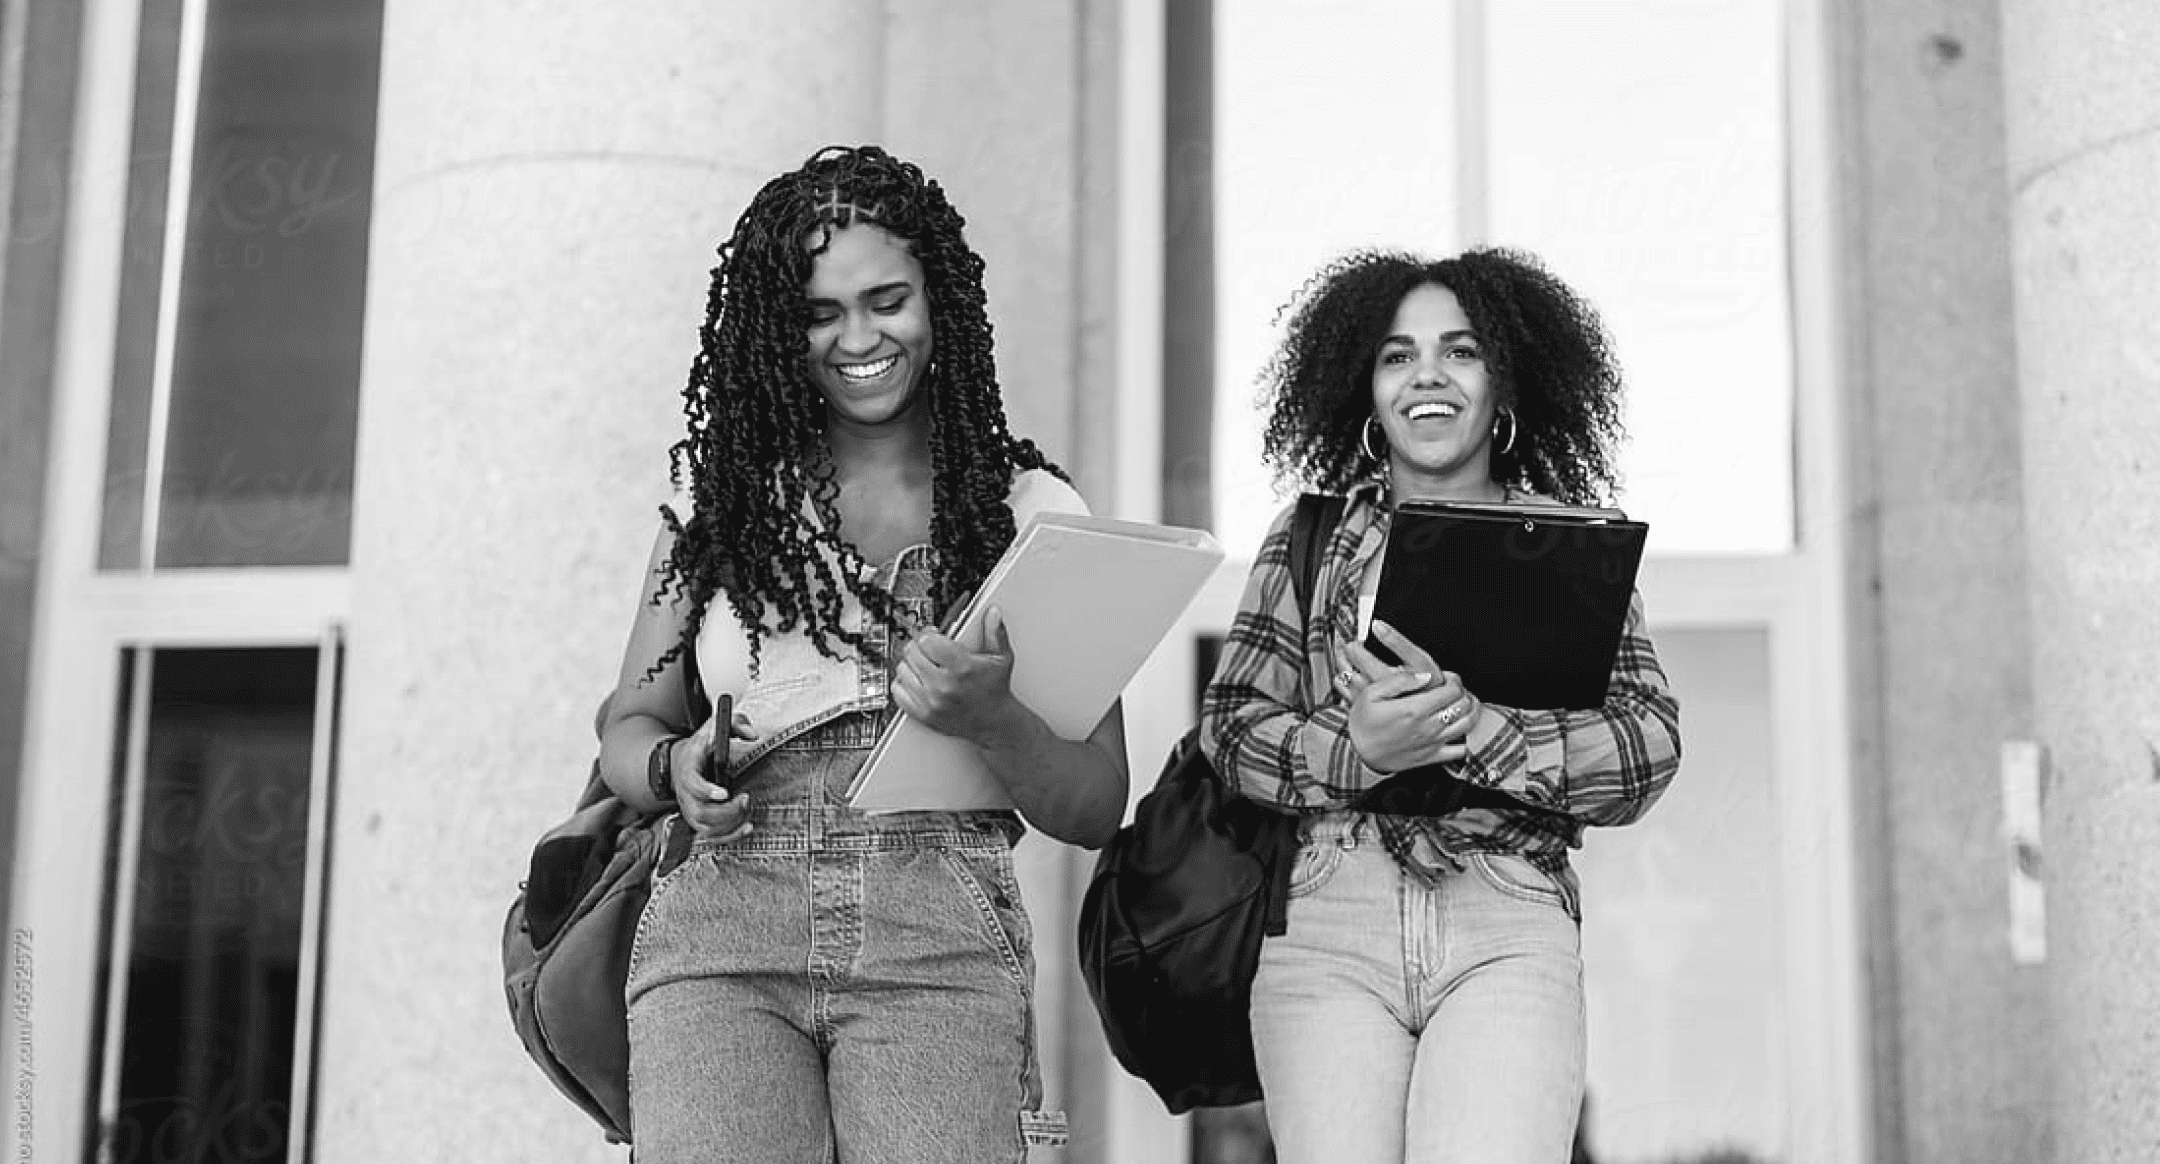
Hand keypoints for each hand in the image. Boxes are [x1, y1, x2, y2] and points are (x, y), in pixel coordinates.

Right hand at [671, 705, 759, 838]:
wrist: (680, 762)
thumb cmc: (702, 745)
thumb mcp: (715, 725)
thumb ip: (735, 722)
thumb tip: (752, 734)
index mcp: (688, 769)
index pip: (692, 784)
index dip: (707, 791)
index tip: (725, 793)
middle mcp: (686, 794)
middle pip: (700, 812)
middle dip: (725, 811)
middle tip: (746, 799)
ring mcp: (690, 810)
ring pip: (706, 828)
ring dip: (730, 824)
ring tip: (747, 809)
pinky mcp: (698, 821)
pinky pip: (711, 837)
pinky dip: (729, 836)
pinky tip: (746, 827)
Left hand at [892, 605, 1028, 748]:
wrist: (995, 723)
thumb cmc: (996, 690)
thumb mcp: (1002, 659)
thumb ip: (996, 633)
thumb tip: (993, 614)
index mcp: (962, 667)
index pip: (927, 640)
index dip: (928, 634)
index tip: (932, 635)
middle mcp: (944, 685)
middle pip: (912, 652)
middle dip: (919, 646)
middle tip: (928, 648)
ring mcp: (932, 701)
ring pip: (903, 670)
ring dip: (910, 664)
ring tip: (923, 664)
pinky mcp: (924, 715)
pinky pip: (898, 692)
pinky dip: (903, 684)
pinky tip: (916, 681)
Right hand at [1338, 620, 1482, 772]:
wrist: (1356, 753)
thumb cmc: (1362, 723)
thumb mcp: (1371, 694)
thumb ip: (1400, 680)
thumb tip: (1425, 675)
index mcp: (1414, 709)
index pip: (1452, 689)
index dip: (1454, 679)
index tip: (1447, 678)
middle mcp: (1427, 726)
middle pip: (1463, 704)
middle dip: (1464, 692)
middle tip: (1455, 690)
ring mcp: (1432, 743)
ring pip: (1468, 724)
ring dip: (1472, 711)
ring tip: (1464, 704)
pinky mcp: (1433, 757)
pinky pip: (1461, 750)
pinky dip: (1469, 738)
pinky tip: (1462, 729)